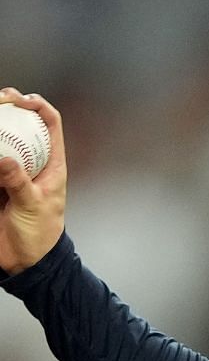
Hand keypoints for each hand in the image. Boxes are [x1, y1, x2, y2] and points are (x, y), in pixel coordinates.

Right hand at [0, 88, 67, 274]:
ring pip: (3, 139)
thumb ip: (18, 183)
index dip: (38, 106)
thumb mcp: (32, 207)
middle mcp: (33, 162)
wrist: (25, 260)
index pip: (51, 124)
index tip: (20, 99)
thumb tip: (4, 160)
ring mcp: (13, 170)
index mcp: (52, 164)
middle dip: (9, 108)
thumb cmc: (40, 235)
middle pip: (23, 125)